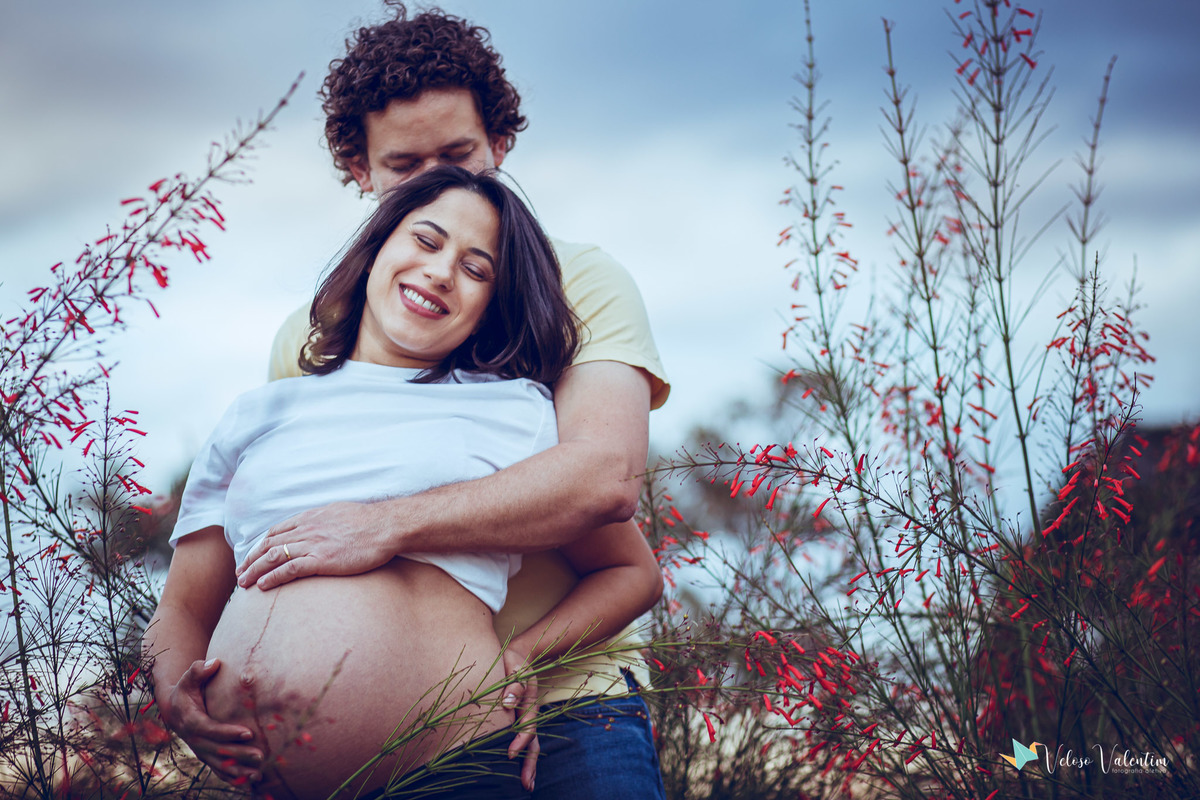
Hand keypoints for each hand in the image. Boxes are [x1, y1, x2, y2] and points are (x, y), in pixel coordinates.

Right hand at [163, 658, 261, 784]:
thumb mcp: (189, 678)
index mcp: (192, 721)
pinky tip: (251, 782)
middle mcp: (195, 740)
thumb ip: (198, 670)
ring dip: (239, 771)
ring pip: (220, 764)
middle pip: (218, 751)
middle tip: (261, 756)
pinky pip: (220, 769)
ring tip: (259, 774)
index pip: (211, 730)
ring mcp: (201, 750)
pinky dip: (234, 777)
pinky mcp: (207, 755)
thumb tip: (213, 663)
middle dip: (239, 754)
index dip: (228, 733)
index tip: (248, 733)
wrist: (176, 709)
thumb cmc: (187, 690)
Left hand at [236, 501, 394, 589]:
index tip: (251, 557)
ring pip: (274, 557)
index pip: (276, 532)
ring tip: (244, 583)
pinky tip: (263, 585)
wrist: (385, 526)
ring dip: (255, 571)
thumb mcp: (339, 513)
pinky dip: (273, 577)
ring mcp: (313, 544)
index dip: (259, 546)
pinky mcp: (321, 560)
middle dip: (250, 560)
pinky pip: (289, 569)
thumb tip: (319, 527)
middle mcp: (307, 529)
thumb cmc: (368, 522)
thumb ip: (323, 520)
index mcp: (310, 518)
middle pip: (269, 545)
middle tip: (240, 574)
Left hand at [502, 645, 539, 791]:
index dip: (520, 741)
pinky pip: (523, 739)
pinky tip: (516, 769)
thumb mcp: (516, 668)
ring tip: (527, 786)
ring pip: (531, 745)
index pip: (527, 727)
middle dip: (530, 765)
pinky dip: (523, 754)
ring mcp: (526, 718)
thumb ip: (514, 684)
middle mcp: (530, 714)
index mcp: (529, 704)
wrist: (519, 656)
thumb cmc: (514, 662)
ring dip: (529, 764)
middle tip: (527, 786)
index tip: (510, 754)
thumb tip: (507, 703)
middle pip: (533, 743)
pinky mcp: (519, 719)